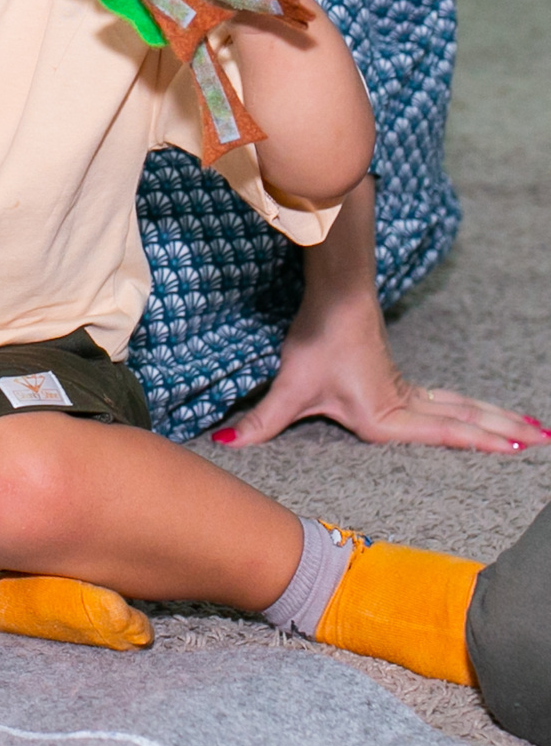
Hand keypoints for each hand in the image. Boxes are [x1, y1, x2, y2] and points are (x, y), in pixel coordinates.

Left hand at [216, 292, 544, 452]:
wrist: (332, 296)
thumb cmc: (316, 341)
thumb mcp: (290, 387)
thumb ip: (263, 421)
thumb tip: (226, 442)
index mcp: (384, 415)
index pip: (440, 434)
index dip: (477, 443)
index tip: (516, 449)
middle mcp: (402, 404)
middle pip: (461, 420)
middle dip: (500, 433)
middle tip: (542, 441)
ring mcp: (404, 389)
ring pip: (458, 407)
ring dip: (492, 418)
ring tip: (530, 429)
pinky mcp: (396, 377)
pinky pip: (444, 398)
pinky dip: (469, 407)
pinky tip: (479, 413)